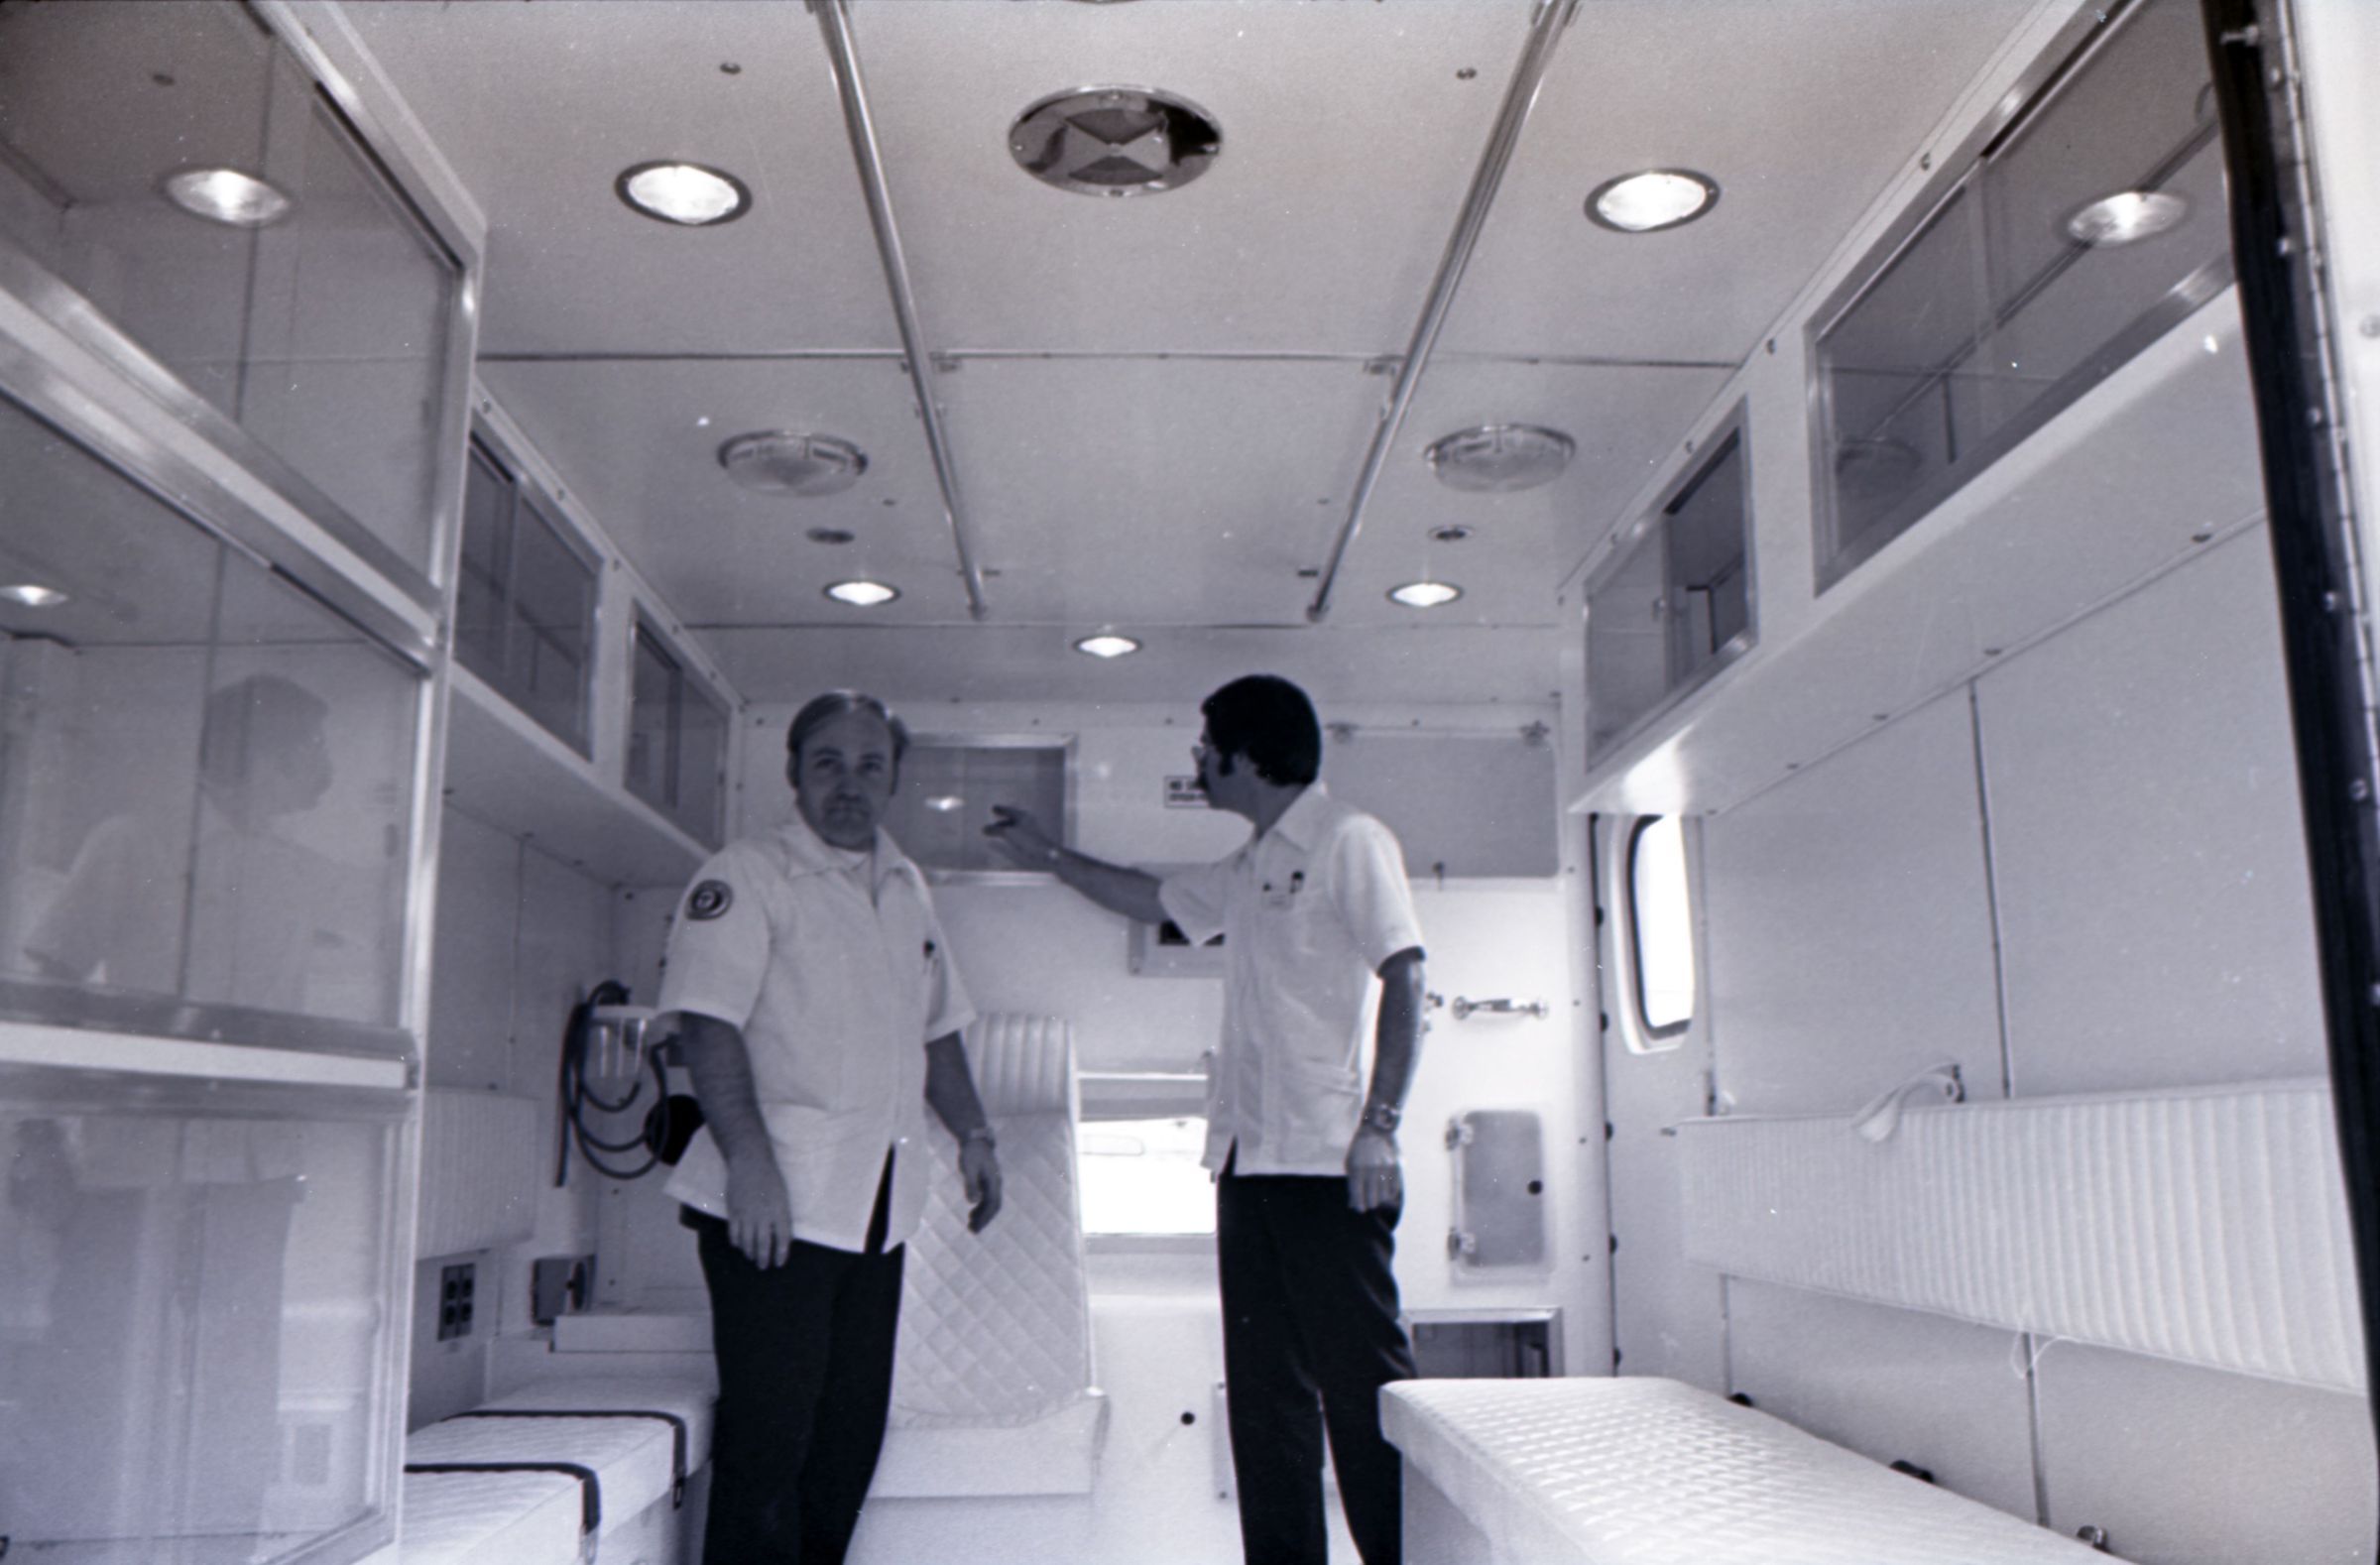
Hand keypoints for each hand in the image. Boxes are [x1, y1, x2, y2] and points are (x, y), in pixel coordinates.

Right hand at [725, 1153, 792, 1267]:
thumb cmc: (771, 1179)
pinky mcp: (734, 1211)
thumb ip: (782, 1216)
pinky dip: (736, 1242)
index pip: (783, 1238)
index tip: (780, 1263)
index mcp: (780, 1211)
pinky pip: (734, 1233)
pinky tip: (738, 1245)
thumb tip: (783, 1237)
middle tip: (764, 1267)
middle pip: (763, 1244)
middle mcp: (763, 1215)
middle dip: (764, 1258)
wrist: (751, 1163)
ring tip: (752, 1258)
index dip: (781, 1253)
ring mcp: (747, 1214)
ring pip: (747, 1241)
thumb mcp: (783, 1197)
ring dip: (750, 1252)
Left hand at [960, 1136, 1002, 1231]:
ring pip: (990, 1203)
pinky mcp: (987, 1179)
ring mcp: (992, 1181)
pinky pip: (987, 1197)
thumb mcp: (968, 1169)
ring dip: (982, 1215)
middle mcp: (996, 1183)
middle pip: (993, 1206)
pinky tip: (972, 1212)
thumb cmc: (971, 1153)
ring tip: (971, 1225)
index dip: (985, 1218)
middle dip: (984, 1220)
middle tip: (972, 1231)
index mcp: (994, 1182)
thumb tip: (973, 1202)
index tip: (976, 1228)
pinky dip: (981, 1207)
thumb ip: (971, 1185)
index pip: (993, 1205)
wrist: (974, 1138)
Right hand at [982, 805, 1056, 869]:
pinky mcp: (1033, 840)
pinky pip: (1020, 834)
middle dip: (1003, 818)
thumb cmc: (1028, 840)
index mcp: (1021, 816)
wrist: (1047, 854)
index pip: (1008, 810)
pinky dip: (1012, 834)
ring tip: (999, 831)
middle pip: (1013, 817)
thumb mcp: (1009, 833)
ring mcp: (1031, 830)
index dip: (1000, 809)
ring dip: (1007, 827)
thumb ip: (996, 830)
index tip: (994, 808)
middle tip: (996, 817)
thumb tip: (984, 829)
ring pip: (1016, 826)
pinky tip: (1010, 841)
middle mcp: (1027, 820)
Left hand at [1346, 1125, 1401, 1212]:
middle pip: (1372, 1200)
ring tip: (1376, 1195)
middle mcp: (1371, 1169)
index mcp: (1357, 1168)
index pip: (1357, 1195)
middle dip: (1369, 1203)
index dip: (1358, 1206)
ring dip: (1379, 1199)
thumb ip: (1352, 1185)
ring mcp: (1385, 1168)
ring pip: (1383, 1197)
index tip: (1360, 1209)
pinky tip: (1385, 1191)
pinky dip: (1389, 1194)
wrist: (1375, 1129)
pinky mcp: (1396, 1167)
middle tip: (1368, 1202)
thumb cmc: (1359, 1150)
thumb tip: (1353, 1206)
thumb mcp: (1350, 1164)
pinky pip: (1394, 1190)